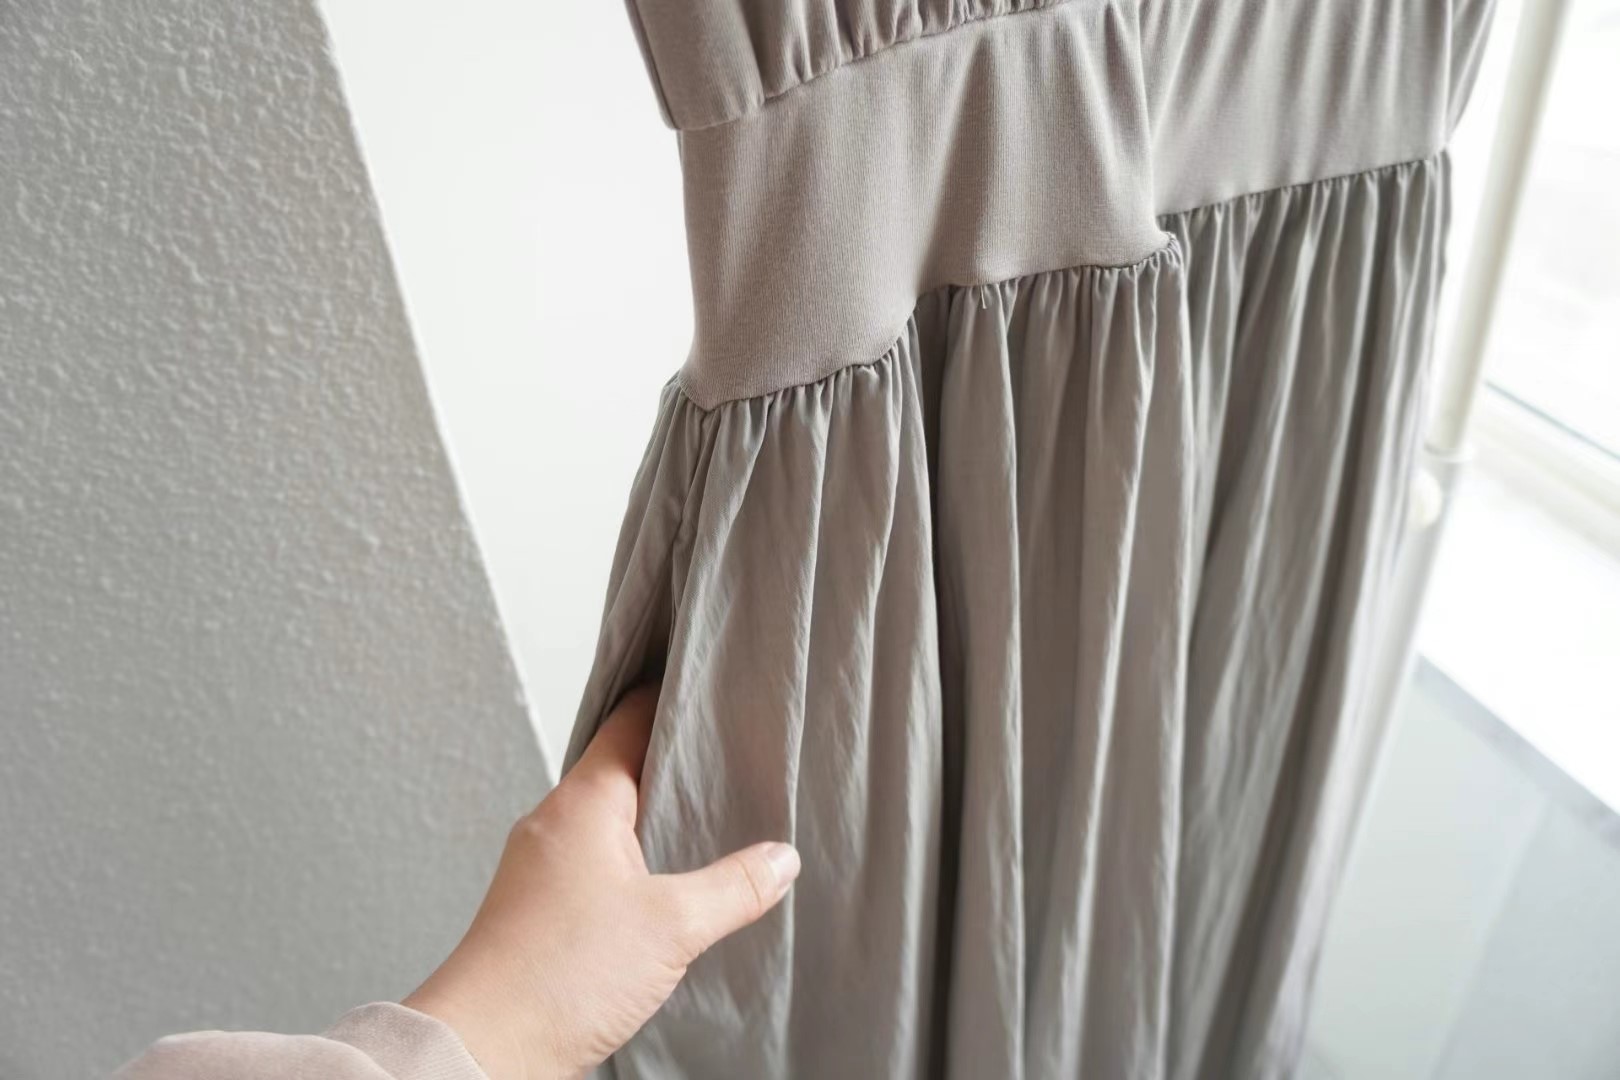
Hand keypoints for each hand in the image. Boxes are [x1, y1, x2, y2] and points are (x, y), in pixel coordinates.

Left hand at [404, 683, 798, 1079]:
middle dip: (673, 764)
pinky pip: (595, 866)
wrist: (485, 1050)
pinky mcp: (540, 912)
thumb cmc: (558, 976)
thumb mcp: (671, 926)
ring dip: (652, 821)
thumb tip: (782, 858)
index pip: (628, 721)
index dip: (671, 700)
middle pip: (620, 770)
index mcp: (581, 803)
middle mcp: (554, 824)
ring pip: (608, 822)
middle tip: (728, 755)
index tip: (709, 685)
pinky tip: (665, 892)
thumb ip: (734, 887)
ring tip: (710, 822)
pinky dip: (633, 864)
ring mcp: (542, 869)